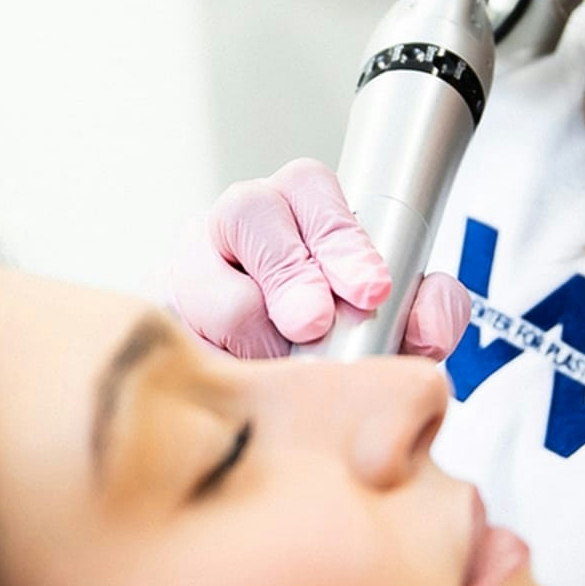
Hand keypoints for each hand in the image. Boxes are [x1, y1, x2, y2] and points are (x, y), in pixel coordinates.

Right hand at [169, 158, 471, 359]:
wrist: (268, 398)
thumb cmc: (335, 343)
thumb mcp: (395, 327)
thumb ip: (428, 313)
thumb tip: (428, 321)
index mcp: (299, 210)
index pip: (309, 186)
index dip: (341, 236)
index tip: (371, 290)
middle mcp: (239, 225)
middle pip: (249, 211)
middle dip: (291, 274)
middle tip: (314, 324)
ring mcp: (187, 266)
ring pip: (206, 280)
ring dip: (252, 331)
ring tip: (279, 365)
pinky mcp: (156, 315)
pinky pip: (172, 331)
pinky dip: (212, 360)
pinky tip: (238, 378)